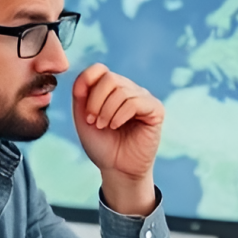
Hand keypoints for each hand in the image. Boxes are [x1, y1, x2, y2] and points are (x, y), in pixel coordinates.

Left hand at [72, 64, 163, 213]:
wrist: (117, 169)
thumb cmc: (102, 144)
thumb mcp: (83, 116)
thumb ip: (81, 94)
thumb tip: (85, 77)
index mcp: (112, 89)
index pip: (99, 69)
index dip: (86, 84)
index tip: (83, 110)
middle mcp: (129, 89)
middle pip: (109, 78)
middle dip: (95, 101)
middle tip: (93, 121)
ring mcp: (144, 98)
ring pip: (121, 91)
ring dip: (107, 111)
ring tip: (104, 126)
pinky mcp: (156, 110)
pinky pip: (135, 102)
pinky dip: (120, 115)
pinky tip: (116, 126)